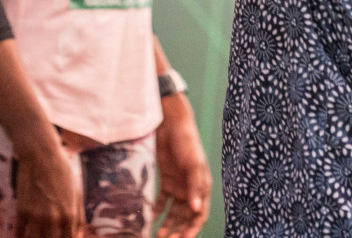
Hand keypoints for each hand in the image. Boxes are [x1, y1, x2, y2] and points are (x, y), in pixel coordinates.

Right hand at [15, 142, 81, 237]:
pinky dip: (22, 237)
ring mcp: (35, 215)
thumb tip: (77, 235)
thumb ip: (78, 218)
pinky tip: (23, 236)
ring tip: (38, 236)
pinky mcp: (21, 210)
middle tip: (49, 234)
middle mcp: (53, 218)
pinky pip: (20, 233)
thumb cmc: (62, 171)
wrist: (40, 154)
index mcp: (69, 215)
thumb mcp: (77, 194)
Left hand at [155, 95, 211, 237]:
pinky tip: (149, 218)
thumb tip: (195, 209)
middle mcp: (190, 190)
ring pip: (173, 212)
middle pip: (185, 216)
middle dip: (178, 230)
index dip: (192, 228)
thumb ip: (194, 186)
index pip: (199, 215)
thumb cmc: (187, 142)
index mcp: (202, 187)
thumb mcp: (193, 163)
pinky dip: (156, 210)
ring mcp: (178, 186)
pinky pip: (161, 200)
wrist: (171, 124)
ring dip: (167, 223)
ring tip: (157, 235)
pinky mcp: (165, 180)